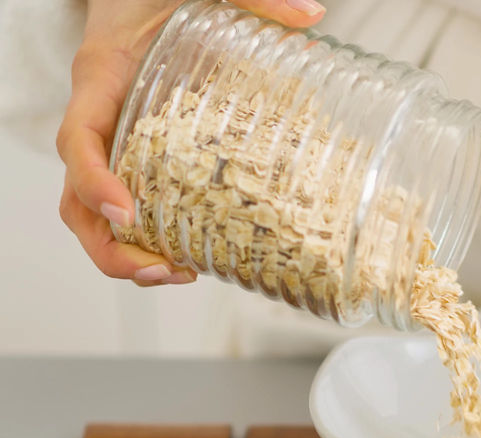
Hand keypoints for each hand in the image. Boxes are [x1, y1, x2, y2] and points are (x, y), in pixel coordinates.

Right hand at [57, 0, 324, 285]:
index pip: (80, 139)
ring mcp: (112, 138)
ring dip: (128, 253)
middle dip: (110, 243)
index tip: (127, 213)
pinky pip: (125, 202)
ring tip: (180, 276)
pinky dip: (147, 236)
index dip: (95, 182)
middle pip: (76, 196)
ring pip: (94, 211)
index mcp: (103, 75)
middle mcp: (99, 114)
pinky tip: (189, 256)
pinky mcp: (134, 151)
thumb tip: (312, 16)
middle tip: (163, 271)